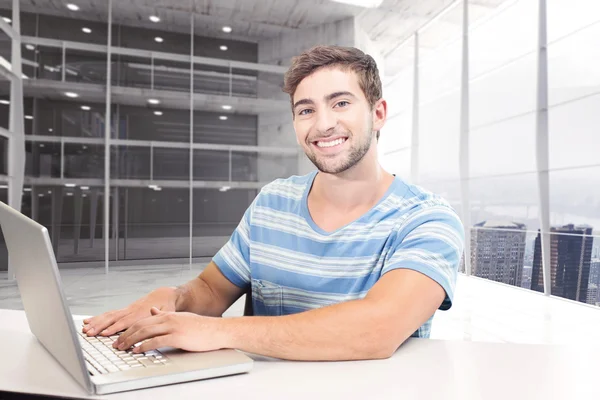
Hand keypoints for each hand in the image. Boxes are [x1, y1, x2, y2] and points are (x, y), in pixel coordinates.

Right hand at [82, 287, 178, 336]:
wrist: (166, 295)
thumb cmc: (167, 305)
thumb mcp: (167, 312)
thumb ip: (159, 316)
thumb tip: (153, 317)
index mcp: (141, 312)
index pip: (125, 321)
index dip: (115, 328)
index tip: (105, 334)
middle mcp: (131, 310)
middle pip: (113, 319)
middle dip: (100, 326)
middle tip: (89, 333)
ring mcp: (127, 310)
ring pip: (109, 316)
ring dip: (96, 322)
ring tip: (85, 328)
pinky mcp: (125, 310)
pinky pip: (110, 314)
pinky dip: (99, 317)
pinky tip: (89, 321)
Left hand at [112, 307, 229, 352]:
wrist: (216, 330)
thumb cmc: (201, 327)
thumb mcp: (181, 318)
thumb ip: (165, 315)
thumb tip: (152, 311)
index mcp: (168, 315)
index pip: (143, 320)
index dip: (129, 328)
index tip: (120, 337)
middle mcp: (168, 319)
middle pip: (140, 325)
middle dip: (126, 335)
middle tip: (116, 344)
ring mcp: (172, 327)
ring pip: (145, 332)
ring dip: (131, 341)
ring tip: (122, 348)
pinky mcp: (177, 336)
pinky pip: (156, 341)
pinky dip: (144, 346)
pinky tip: (137, 351)